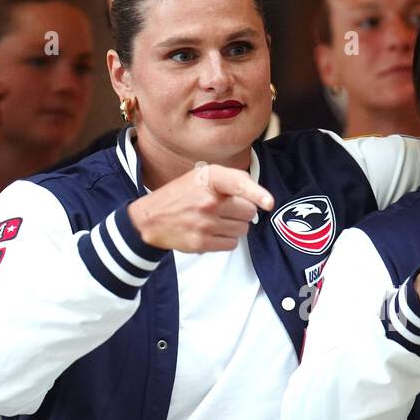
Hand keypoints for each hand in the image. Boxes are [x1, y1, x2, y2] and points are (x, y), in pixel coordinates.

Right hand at [128, 162, 274, 252]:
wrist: (151, 218)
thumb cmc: (182, 194)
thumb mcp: (202, 175)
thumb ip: (231, 179)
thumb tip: (258, 194)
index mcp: (209, 179)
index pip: (238, 184)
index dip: (257, 194)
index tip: (268, 203)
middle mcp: (208, 200)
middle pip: (249, 211)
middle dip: (243, 211)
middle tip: (227, 210)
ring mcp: (205, 223)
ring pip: (243, 229)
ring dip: (236, 227)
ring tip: (217, 221)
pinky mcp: (201, 243)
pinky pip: (231, 244)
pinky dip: (226, 240)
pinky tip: (212, 232)